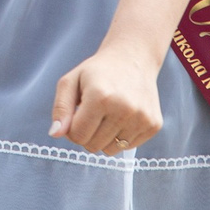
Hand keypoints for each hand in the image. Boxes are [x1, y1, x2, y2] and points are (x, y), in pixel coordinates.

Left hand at [50, 40, 163, 156]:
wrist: (133, 58)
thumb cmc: (97, 71)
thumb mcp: (70, 81)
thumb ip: (60, 108)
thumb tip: (55, 134)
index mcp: (100, 97)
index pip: (77, 136)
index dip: (72, 129)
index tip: (77, 115)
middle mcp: (124, 108)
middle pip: (93, 146)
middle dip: (87, 134)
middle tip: (92, 114)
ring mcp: (141, 118)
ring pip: (110, 150)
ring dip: (104, 137)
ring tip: (108, 115)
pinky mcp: (153, 124)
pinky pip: (128, 147)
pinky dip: (121, 136)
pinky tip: (123, 116)